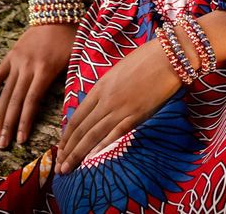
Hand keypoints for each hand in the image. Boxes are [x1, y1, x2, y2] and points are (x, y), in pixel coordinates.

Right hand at [0, 23, 76, 147]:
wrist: (54, 10)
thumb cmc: (70, 35)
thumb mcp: (76, 56)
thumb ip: (71, 80)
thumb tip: (73, 107)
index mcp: (45, 69)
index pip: (32, 101)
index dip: (25, 122)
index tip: (21, 141)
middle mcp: (28, 67)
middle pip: (16, 101)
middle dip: (9, 125)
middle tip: (2, 146)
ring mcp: (16, 61)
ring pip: (5, 93)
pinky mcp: (10, 55)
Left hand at [55, 35, 181, 173]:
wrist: (167, 56)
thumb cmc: (145, 59)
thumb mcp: (118, 71)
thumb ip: (106, 89)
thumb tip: (98, 105)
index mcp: (100, 86)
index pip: (77, 116)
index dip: (67, 135)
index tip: (60, 149)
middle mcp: (106, 99)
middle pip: (81, 129)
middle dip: (68, 150)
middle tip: (58, 167)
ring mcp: (121, 108)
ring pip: (94, 135)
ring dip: (78, 154)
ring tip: (67, 169)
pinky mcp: (137, 115)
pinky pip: (116, 133)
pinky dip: (102, 147)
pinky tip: (92, 158)